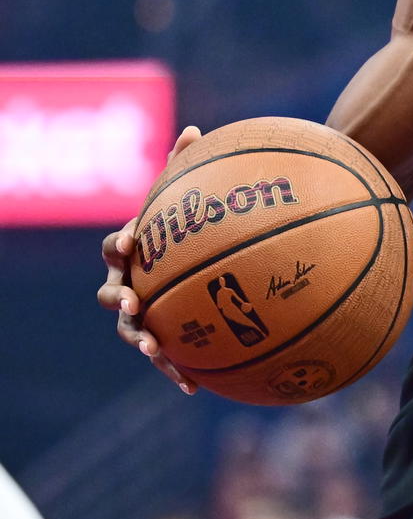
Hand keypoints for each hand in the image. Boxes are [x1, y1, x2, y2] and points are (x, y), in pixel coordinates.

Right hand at [96, 125, 202, 394]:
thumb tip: (195, 131)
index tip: (131, 240)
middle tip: (132, 302)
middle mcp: (125, 284)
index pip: (114, 245)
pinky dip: (175, 370)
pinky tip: (194, 387)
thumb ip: (185, 168)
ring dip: (140, 341)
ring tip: (153, 349)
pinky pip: (164, 357)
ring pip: (129, 331)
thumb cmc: (182, 228)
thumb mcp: (183, 201)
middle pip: (110, 294)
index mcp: (129, 252)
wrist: (187, 264)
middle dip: (118, 298)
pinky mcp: (159, 339)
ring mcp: (138, 315)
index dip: (119, 241)